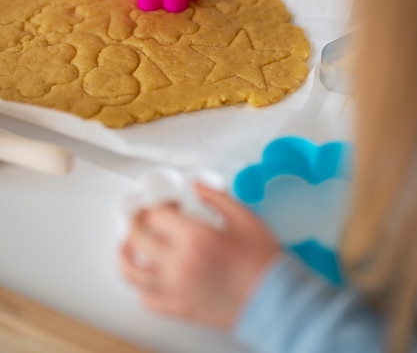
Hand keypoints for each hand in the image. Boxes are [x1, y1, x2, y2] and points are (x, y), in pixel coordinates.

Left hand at [119, 184, 279, 329]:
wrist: (275, 301)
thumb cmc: (263, 262)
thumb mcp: (244, 217)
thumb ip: (216, 197)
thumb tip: (196, 186)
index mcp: (195, 238)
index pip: (156, 215)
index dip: (159, 205)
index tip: (168, 205)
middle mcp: (179, 263)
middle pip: (136, 237)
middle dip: (135, 221)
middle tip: (142, 216)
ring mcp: (175, 289)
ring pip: (130, 271)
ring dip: (124, 253)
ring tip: (129, 244)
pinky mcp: (178, 309)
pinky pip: (145, 298)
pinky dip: (140, 285)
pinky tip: (146, 275)